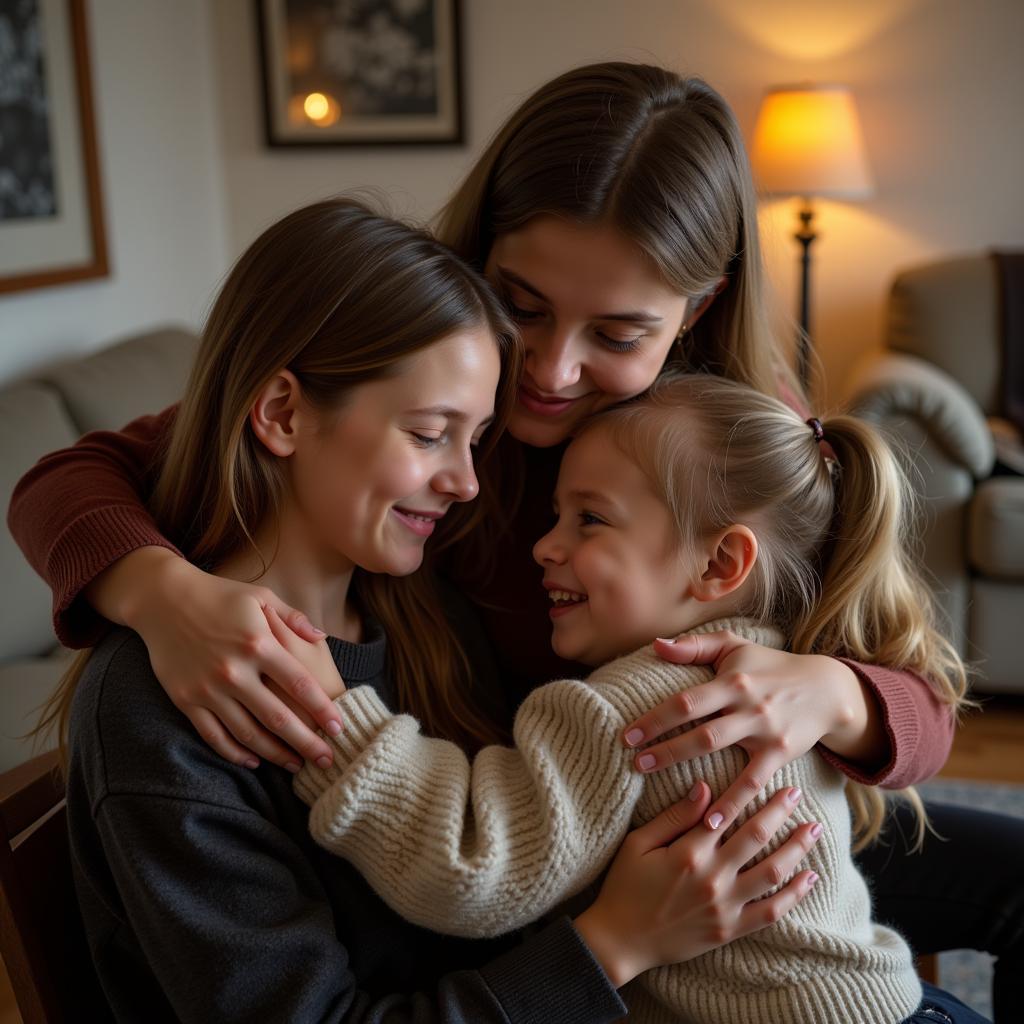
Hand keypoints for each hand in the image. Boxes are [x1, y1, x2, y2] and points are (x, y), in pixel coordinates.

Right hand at [115, 549, 343, 770]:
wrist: (163, 599)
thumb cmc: (219, 595)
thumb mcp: (261, 596)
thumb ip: (294, 618)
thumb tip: (322, 638)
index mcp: (258, 643)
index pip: (299, 684)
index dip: (322, 709)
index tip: (339, 728)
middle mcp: (235, 670)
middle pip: (278, 717)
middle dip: (307, 743)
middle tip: (328, 760)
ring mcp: (209, 688)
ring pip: (248, 733)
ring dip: (275, 754)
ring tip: (297, 765)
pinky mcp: (186, 699)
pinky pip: (214, 735)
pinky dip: (235, 753)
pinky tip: (255, 761)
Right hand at [574, 784, 819, 986]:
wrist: (621, 940)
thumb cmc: (624, 886)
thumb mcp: (639, 844)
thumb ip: (675, 816)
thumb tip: (705, 787)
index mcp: (688, 852)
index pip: (728, 812)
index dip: (752, 791)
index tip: (773, 778)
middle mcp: (711, 877)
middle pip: (756, 837)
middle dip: (780, 812)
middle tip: (798, 794)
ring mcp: (724, 906)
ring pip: (771, 872)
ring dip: (795, 849)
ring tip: (813, 830)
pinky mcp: (730, 929)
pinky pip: (770, 912)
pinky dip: (794, 895)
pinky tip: (810, 878)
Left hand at [621, 630, 882, 832]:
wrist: (826, 688)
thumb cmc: (769, 665)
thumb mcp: (734, 646)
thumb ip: (694, 646)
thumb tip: (655, 645)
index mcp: (732, 681)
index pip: (686, 701)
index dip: (656, 718)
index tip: (627, 734)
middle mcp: (747, 706)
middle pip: (700, 731)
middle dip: (665, 748)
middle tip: (634, 761)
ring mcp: (765, 731)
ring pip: (722, 755)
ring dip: (691, 773)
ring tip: (666, 791)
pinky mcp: (780, 754)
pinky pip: (753, 782)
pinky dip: (733, 803)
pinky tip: (710, 824)